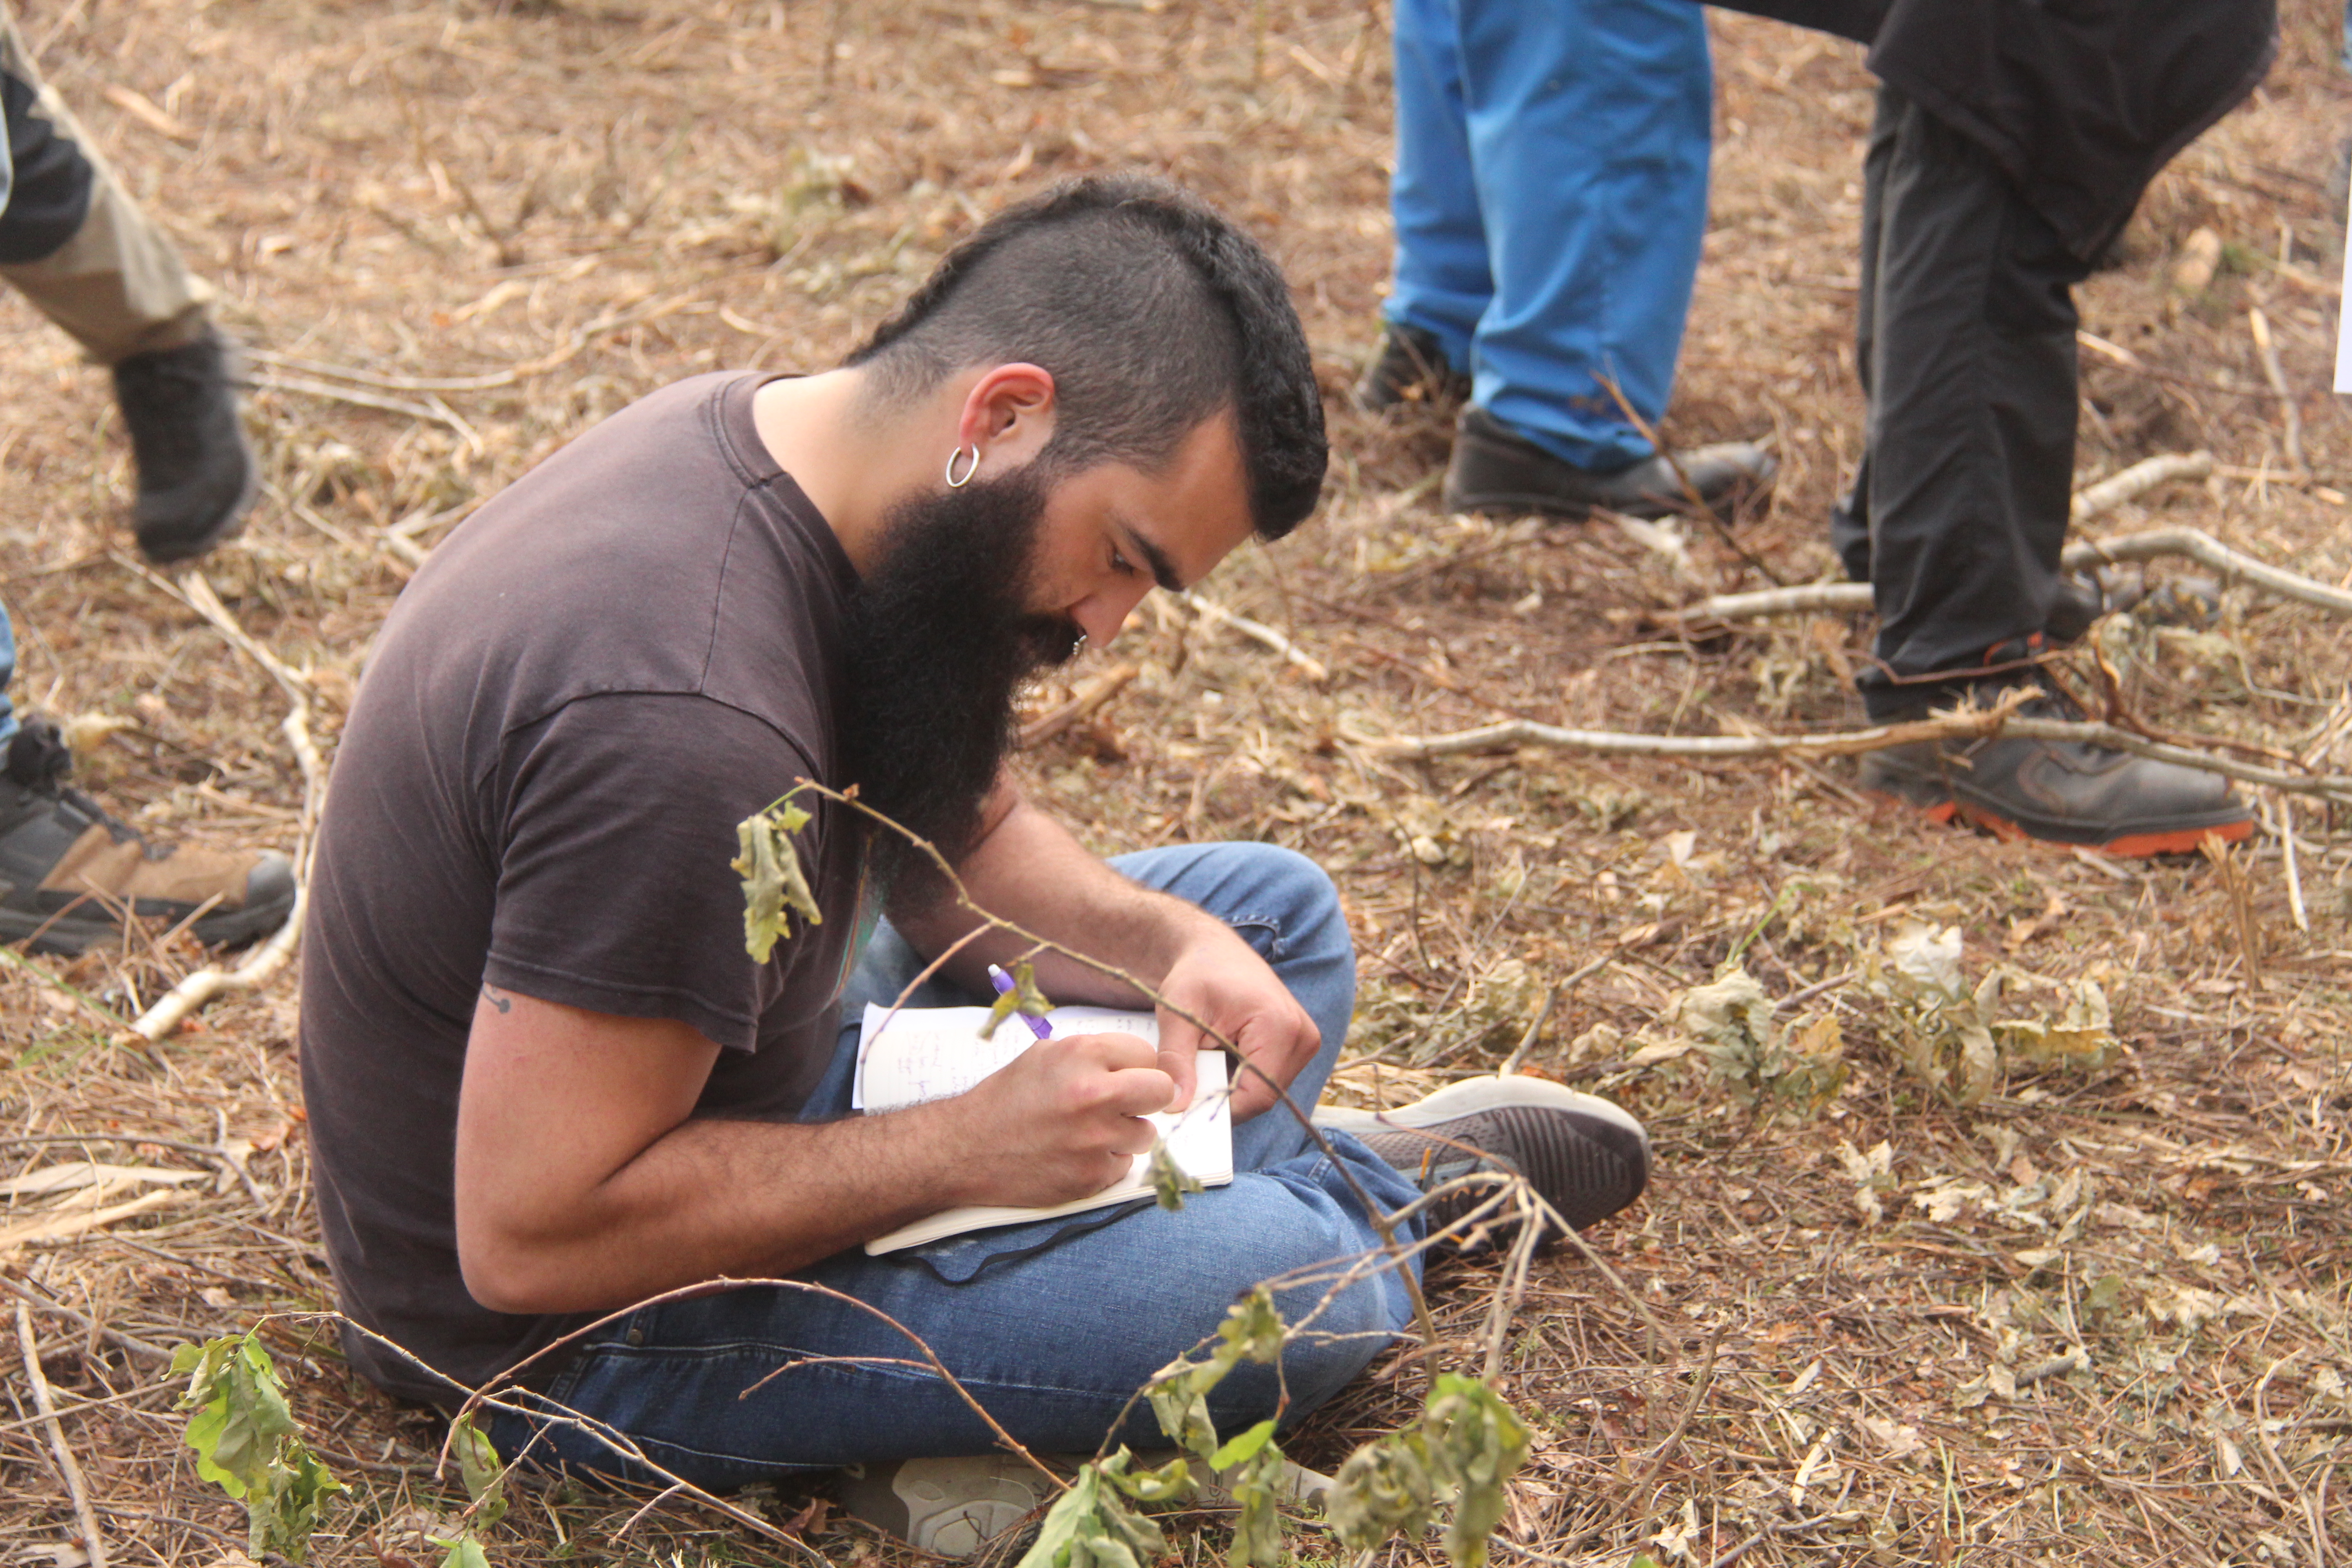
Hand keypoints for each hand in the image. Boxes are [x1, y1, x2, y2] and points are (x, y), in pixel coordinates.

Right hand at [945, 1032, 1174, 1207]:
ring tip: (1089, 1131)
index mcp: (1082, 1056)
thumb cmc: (1005, 1100)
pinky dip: (1106, 1161)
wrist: (967, 1149)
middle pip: (1161, 1091)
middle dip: (1149, 1096)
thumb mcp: (1045, 1056)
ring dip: (1125, 1133)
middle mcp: (1094, 1095)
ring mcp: (1096, 1140)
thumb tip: (1136, 1062)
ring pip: (1146, 1134)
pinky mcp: (1092, 1176)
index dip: (1137, 1066)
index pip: (1148, 1054)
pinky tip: (1076, 1154)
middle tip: (1129, 1102)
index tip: (1125, 1075)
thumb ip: (1093, 1054)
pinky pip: (1123, 1165)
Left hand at [1153, 924, 1318, 1123]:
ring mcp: (1305, 1041)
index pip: (1257, 1095)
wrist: (1214, 951)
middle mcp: (1303, 1036)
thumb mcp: (1177, 1015)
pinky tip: (1223, 1055)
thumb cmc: (1196, 975)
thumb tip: (1176, 1106)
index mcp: (1279, 1026)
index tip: (1186, 1104)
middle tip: (1192, 1078)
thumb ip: (1176, 1061)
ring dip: (1234, 1085)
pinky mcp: (1299, 1043)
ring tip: (1208, 1058)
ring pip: (1267, 1089)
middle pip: (1264, 1095)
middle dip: (1225, 1095)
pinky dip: (1243, 1076)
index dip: (1220, 1107)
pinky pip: (1271, 1077)